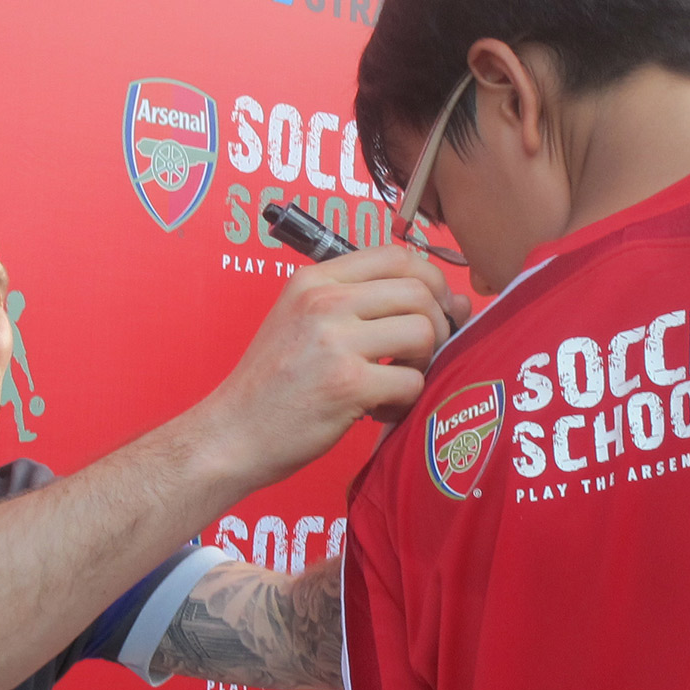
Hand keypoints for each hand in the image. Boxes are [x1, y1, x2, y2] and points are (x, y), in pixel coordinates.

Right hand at [200, 247, 464, 488]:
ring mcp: (334, 341)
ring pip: (423, 332)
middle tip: (421, 356)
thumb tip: (459, 300)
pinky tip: (380, 411)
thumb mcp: (303, 324)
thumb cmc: (272, 387)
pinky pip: (412, 381)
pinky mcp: (347, 384)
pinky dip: (405, 401)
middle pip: (419, 291)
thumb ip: (368, 306)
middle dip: (437, 324)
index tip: (431, 311)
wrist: (231, 435)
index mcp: (314, 280)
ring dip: (423, 363)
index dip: (430, 281)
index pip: (397, 254)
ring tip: (396, 381)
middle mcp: (323, 301)